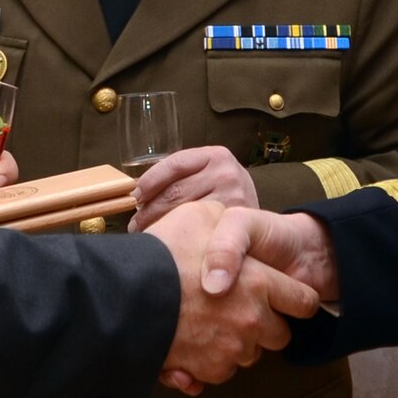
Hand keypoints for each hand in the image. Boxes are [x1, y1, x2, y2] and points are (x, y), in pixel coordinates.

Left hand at [129, 145, 258, 229]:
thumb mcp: (209, 175)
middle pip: (175, 192)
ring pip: (183, 213)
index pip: (174, 165)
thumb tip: (137, 195)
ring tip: (146, 234)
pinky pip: (196, 231)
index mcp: (216, 156)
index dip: (150, 181)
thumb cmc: (225, 196)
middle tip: (135, 224)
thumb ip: (181, 178)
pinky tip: (167, 242)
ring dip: (158, 225)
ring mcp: (233, 199)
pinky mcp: (234, 225)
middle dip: (149, 210)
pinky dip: (177, 237)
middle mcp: (227, 174)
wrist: (263, 222)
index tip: (135, 196)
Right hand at [147, 200, 320, 394]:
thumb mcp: (200, 216)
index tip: (286, 299)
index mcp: (259, 283)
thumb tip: (230, 232)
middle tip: (242, 311)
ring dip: (237, 344)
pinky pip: (220, 372)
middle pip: (280, 336)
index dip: (297, 299)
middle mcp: (252, 321)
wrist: (124, 294)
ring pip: (249, 356)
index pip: (304, 302)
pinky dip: (209, 363)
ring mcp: (231, 350)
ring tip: (211, 324)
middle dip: (266, 326)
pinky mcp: (207, 371)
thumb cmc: (164, 252)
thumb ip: (227, 223)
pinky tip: (193, 344)